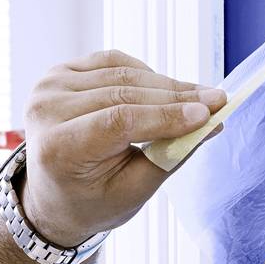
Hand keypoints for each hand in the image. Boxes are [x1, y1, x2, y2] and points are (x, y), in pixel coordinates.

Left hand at [18, 50, 227, 248]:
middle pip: (123, 93)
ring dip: (166, 85)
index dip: (168, 115)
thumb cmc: (92, 200)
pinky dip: (143, 73)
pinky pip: (112, 63)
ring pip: (122, 74)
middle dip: (176, 97)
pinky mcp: (59, 72)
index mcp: (58, 147)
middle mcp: (46, 110)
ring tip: (200, 96)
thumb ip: (170, 156)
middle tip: (217, 101)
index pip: (120, 120)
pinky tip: (164, 89)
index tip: (209, 114)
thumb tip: (210, 122)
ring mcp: (49, 86)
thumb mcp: (133, 191)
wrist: (51, 195)